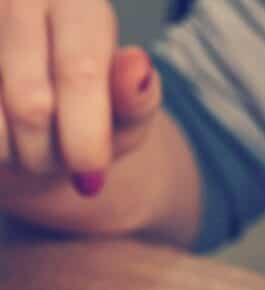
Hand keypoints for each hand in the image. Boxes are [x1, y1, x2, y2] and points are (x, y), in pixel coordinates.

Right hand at [0, 0, 161, 204]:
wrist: (32, 114)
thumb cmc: (89, 110)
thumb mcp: (126, 112)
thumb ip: (137, 98)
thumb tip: (137, 66)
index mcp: (76, 1)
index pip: (79, 73)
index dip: (85, 136)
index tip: (91, 181)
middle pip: (30, 103)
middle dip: (48, 154)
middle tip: (59, 163)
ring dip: (14, 155)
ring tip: (29, 146)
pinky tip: (4, 132)